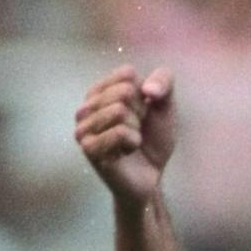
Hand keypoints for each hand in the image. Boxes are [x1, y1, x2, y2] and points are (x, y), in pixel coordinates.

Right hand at [74, 66, 175, 208]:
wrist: (151, 176)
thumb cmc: (153, 140)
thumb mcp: (166, 105)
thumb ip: (164, 81)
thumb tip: (147, 89)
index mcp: (100, 91)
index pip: (126, 74)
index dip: (144, 94)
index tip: (142, 113)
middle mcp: (86, 106)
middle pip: (124, 92)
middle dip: (140, 113)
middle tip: (136, 130)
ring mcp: (83, 127)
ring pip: (119, 110)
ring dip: (135, 129)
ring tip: (130, 142)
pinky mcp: (88, 148)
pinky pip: (119, 132)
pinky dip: (132, 142)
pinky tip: (125, 153)